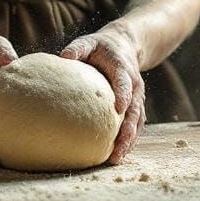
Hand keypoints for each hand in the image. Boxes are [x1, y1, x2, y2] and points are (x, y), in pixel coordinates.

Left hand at [59, 27, 145, 164]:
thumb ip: (78, 48)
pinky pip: (136, 125)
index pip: (125, 83)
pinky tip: (117, 154)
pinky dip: (129, 140)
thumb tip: (62, 57)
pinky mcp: (135, 106)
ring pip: (137, 121)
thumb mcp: (89, 42)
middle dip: (128, 129)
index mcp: (123, 69)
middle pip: (134, 110)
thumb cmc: (101, 47)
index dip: (123, 95)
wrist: (124, 46)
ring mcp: (137, 98)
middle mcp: (134, 85)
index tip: (119, 109)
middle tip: (117, 147)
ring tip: (115, 158)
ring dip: (129, 140)